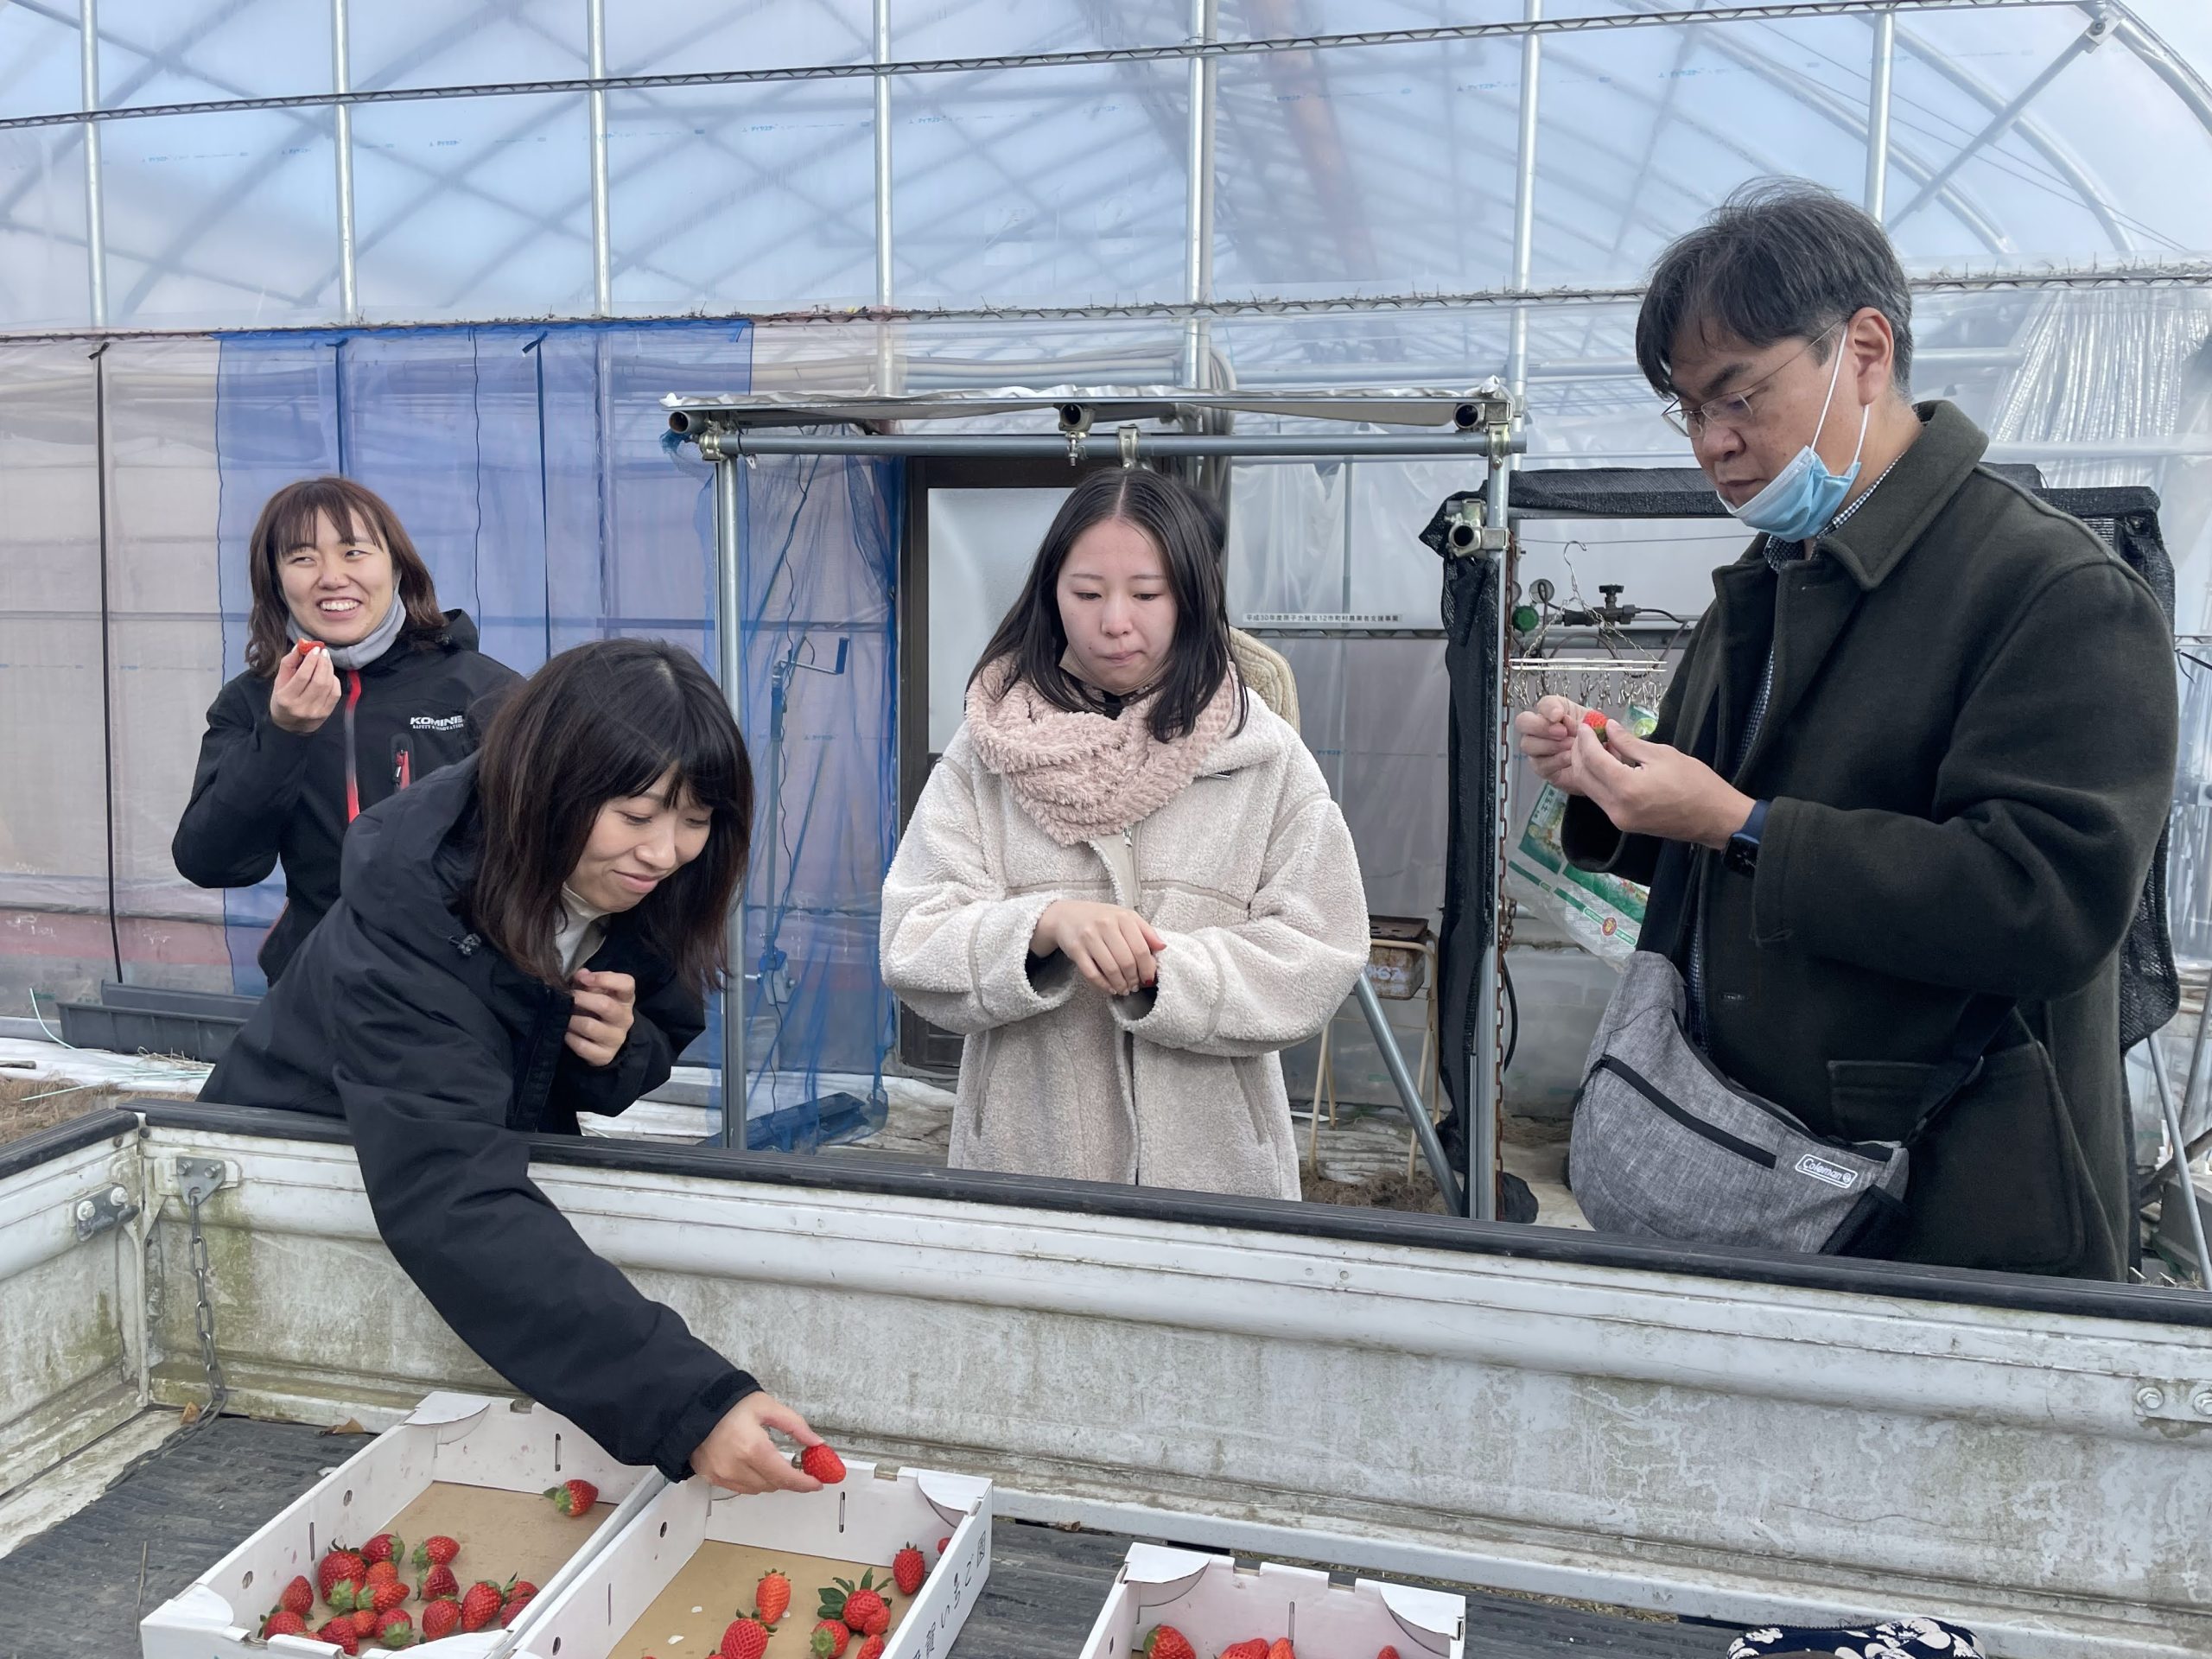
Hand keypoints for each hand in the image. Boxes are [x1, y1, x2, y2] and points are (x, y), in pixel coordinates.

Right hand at [269, 640, 340, 733]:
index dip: (311, 661)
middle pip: (318, 681)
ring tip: (326, 660)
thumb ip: (288, 663)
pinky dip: (334, 680)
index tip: (315, 649)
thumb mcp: (279, 681)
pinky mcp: (326, 713)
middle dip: (323, 663)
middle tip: (323, 652)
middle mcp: (302, 707)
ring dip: (329, 669)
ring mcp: (316, 712)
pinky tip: (329, 674)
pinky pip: (335, 693)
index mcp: (286, 698)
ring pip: (328, 686)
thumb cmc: (282, 699)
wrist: (289, 725)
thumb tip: (301, 645)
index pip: (303, 676)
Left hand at [564, 969, 635, 1066]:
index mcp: (625, 999)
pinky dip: (570, 1038)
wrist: (604, 1040)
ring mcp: (616, 1039)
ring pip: (590, 1027)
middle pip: (605, 1005)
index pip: (627, 984)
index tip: (584, 978)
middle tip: (566, 997)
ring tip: (562, 1015)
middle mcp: (625, 1019)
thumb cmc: (596, 1009)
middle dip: (581, 999)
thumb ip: (588, 981)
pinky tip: (565, 1033)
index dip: (605, 978)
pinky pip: (582, 1047)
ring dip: (571, 1019)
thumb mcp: (596, 992)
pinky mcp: (605, 1056)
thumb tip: (581, 974)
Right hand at [688, 1391, 825, 1494]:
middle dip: (787, 1477)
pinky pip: (740, 1487)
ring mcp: (721, 1475)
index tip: (816, 1483)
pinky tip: (753, 1463)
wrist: (694, 1405)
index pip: (784, 1476)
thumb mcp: (767, 1406)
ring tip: (770, 1460)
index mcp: (752, 1448)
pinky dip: (752, 1480)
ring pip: (757, 1489)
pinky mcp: (711, 1477)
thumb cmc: (728, 1404)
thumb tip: (815, 1443)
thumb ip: (795, 1425)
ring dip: (769, 1479)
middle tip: (795, 1464)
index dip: (804, 1483)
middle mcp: (735, 1467)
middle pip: (773, 1485)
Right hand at [1032, 900, 1166, 995]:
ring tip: (1125, 989)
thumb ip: (1146, 931)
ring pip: (1110, 969)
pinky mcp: (1075, 949)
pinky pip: (1092, 973)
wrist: (1066, 915)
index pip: (1141, 948)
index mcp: (1122, 917)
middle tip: (1136, 986)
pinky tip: (1110, 989)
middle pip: (1126, 961)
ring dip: (1120, 985)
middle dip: (1134, 979)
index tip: (1148, 978)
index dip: (1147, 968)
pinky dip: (1103, 985)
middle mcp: (1106, 925)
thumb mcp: (1125, 917)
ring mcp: (1089, 937)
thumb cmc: (1100, 918)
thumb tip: (1163, 947)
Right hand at [1513, 694, 1591, 794]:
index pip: (1542, 704)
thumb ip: (1579, 716)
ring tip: (1570, 747)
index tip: (1559, 715)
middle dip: (1541, 726)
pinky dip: (1556, 761)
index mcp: (1554, 712)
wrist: (1602, 761)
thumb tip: (1563, 718)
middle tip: (1562, 732)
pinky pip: (1540, 764)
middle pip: (1523, 722)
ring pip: (1528, 744)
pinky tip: (1570, 759)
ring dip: (1550, 745)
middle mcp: (1540, 728)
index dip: (1549, 709)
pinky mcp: (1541, 767)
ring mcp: (1538, 748)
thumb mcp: (1594, 721)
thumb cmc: (1595, 739)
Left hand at [1570, 721, 1755, 850]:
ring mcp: (1618, 819)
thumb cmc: (1696, 784)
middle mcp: (1616, 808)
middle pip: (1583, 776)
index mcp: (1626, 788)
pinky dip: (1599, 778)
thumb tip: (1610, 728)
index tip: (1586, 724)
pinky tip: (1608, 762)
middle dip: (1580, 752)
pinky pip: (1602, 797)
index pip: (1593, 760)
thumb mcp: (1662, 755)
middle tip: (1587, 734)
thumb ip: (1630, 743)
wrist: (1715, 818)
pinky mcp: (1624, 823)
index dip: (1586, 740)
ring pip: (1589, 788)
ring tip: (1598, 744)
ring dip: (1588, 766)